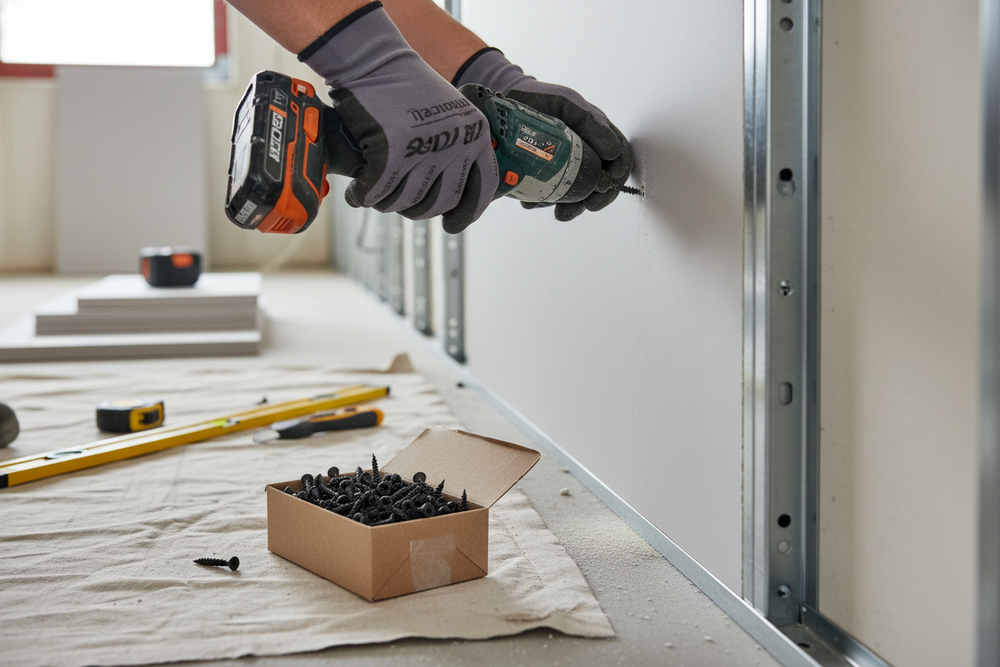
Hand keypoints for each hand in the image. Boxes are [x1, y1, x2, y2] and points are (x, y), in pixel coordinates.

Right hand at [299, 3, 498, 232]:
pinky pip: (377, 190)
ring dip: (387, 202)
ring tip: (376, 193)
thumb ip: (456, 149)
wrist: (374, 60)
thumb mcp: (448, 114)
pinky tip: (357, 193)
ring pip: (406, 200)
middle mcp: (456, 142)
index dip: (466, 213)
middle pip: (440, 202)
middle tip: (399, 204)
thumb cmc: (406, 87)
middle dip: (416, 210)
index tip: (452, 226)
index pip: (482, 188)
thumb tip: (450, 199)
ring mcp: (426, 147)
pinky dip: (363, 195)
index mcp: (475, 133)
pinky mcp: (392, 150)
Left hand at [453, 48, 632, 221]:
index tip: (609, 184)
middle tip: (586, 206)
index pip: (620, 158)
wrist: (506, 105)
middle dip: (596, 198)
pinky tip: (533, 203)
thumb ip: (591, 122)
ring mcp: (566, 166)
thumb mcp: (569, 103)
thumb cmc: (542, 99)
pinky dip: (545, 202)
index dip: (619, 174)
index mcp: (597, 136)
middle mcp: (585, 152)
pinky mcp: (546, 175)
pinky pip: (551, 194)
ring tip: (560, 212)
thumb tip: (613, 152)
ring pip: (577, 193)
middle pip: (601, 182)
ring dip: (571, 206)